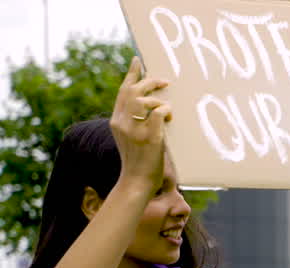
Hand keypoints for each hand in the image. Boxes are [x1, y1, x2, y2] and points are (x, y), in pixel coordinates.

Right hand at [111, 56, 171, 191]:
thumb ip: (135, 122)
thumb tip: (153, 109)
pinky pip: (158, 114)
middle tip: (164, 81)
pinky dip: (166, 111)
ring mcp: (134, 130)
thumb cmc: (138, 161)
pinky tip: (170, 118)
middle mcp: (122, 123)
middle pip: (133, 91)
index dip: (131, 74)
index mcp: (116, 121)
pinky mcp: (149, 138)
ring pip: (143, 100)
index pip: (122, 92)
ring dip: (158, 99)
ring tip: (167, 108)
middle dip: (149, 81)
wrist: (136, 182)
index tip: (138, 61)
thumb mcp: (131, 138)